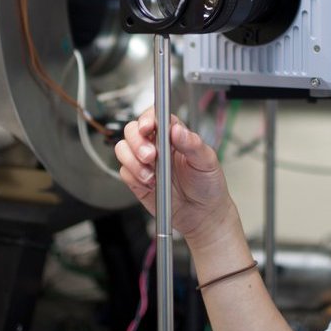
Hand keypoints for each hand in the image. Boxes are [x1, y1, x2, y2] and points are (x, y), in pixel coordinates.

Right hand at [115, 108, 235, 247]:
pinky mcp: (137, 179)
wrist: (202, 215)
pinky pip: (124, 172)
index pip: (154, 116)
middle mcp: (156, 144)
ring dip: (133, 162)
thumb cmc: (208, 184)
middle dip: (137, 143)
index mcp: (173, 134)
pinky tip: (150, 185)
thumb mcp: (207, 161)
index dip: (147, 119)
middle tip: (150, 157)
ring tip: (151, 176)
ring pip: (123, 149)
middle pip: (132, 130)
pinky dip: (134, 178)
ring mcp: (145, 162)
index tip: (148, 128)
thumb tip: (177, 129)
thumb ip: (192, 144)